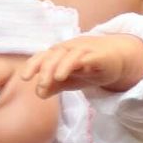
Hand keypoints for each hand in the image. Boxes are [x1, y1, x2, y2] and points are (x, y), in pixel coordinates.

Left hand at [21, 34, 142, 96]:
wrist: (117, 59)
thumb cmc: (90, 67)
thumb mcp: (70, 80)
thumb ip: (54, 86)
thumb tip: (38, 94)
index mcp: (60, 54)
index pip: (43, 57)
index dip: (33, 65)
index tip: (24, 77)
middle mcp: (70, 48)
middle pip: (54, 54)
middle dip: (46, 68)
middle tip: (41, 84)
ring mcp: (85, 50)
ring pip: (70, 54)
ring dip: (62, 65)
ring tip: (57, 78)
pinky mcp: (100, 55)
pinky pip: (89, 56)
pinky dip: (82, 60)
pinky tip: (78, 69)